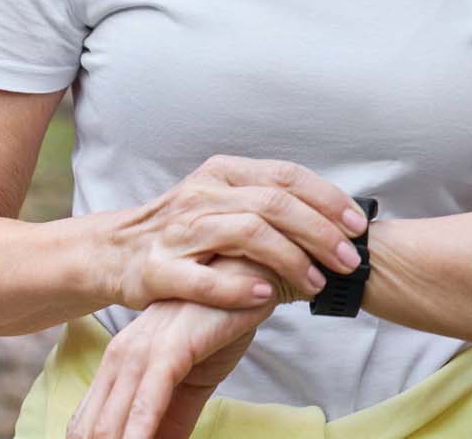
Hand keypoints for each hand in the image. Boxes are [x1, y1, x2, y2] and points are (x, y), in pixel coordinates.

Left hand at [66, 255, 277, 438]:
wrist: (250, 275)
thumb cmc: (220, 323)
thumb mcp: (191, 381)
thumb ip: (171, 418)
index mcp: (119, 364)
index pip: (86, 425)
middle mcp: (120, 358)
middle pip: (90, 431)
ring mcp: (140, 352)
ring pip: (110, 424)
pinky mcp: (168, 348)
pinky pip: (145, 403)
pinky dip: (139, 436)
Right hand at [112, 156, 367, 312]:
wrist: (112, 252)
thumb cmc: (184, 231)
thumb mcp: (224, 202)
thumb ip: (269, 203)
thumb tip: (334, 218)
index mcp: (224, 174)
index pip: (287, 176)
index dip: (328, 200)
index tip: (359, 227)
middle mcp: (203, 195)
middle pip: (274, 204)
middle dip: (320, 233)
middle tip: (350, 260)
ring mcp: (178, 231)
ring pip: (246, 233)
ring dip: (290, 259)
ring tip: (317, 282)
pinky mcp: (156, 269)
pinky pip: (202, 278)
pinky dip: (237, 286)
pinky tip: (266, 296)